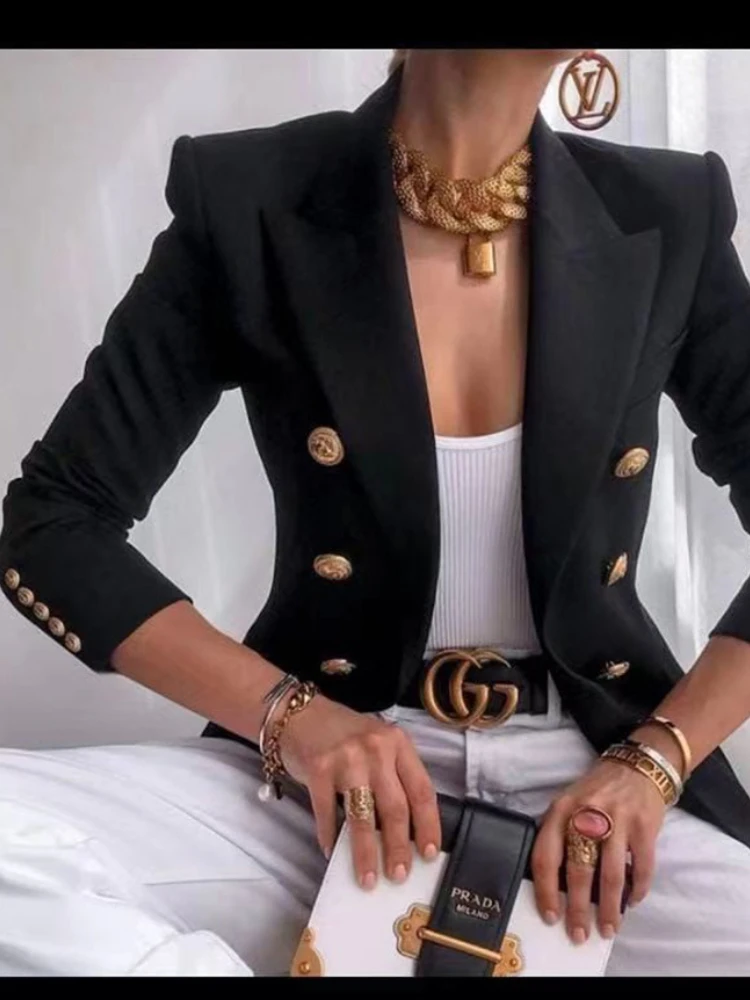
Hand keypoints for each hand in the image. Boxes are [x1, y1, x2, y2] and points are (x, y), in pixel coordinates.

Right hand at [280, 693, 440, 888]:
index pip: (421, 790)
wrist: (299, 713)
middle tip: (398, 875)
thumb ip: (393, 777)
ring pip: (363, 817)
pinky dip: (330, 836)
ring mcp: (346, 758)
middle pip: (395, 808)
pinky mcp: (318, 768)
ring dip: (366, 853)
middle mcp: (376, 749)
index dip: (428, 826)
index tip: (429, 853)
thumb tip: (406, 831)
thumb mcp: (377, 745)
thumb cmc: (342, 735)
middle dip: (398, 848)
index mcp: (398, 743)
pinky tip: (331, 851)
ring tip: (368, 877)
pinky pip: (327, 812)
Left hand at [531, 758, 665, 942]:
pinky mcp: (644, 826)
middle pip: (578, 869)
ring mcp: (618, 819)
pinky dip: (638, 889)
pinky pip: (642, 866)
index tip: (550, 916)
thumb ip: (558, 833)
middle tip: (579, 934)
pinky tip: (632, 902)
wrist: (637, 767)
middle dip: (578, 908)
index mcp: (561, 809)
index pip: (546, 854)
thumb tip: (550, 881)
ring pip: (610, 873)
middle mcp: (586, 813)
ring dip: (609, 907)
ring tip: (608, 928)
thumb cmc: (597, 792)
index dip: (545, 889)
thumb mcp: (569, 803)